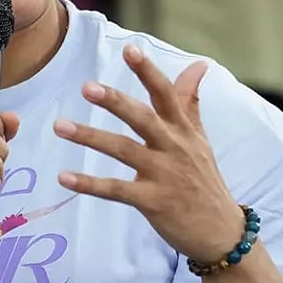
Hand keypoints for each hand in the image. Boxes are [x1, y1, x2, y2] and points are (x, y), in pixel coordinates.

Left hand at [53, 45, 242, 262]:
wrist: (222, 233)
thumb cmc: (205, 180)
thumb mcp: (199, 139)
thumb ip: (190, 101)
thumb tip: (198, 64)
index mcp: (182, 131)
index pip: (166, 95)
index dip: (148, 72)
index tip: (130, 49)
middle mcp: (174, 148)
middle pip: (142, 118)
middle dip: (115, 102)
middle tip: (86, 87)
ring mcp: (164, 175)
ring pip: (123, 151)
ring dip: (90, 137)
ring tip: (59, 126)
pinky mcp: (154, 202)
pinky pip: (116, 190)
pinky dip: (89, 184)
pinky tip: (64, 177)